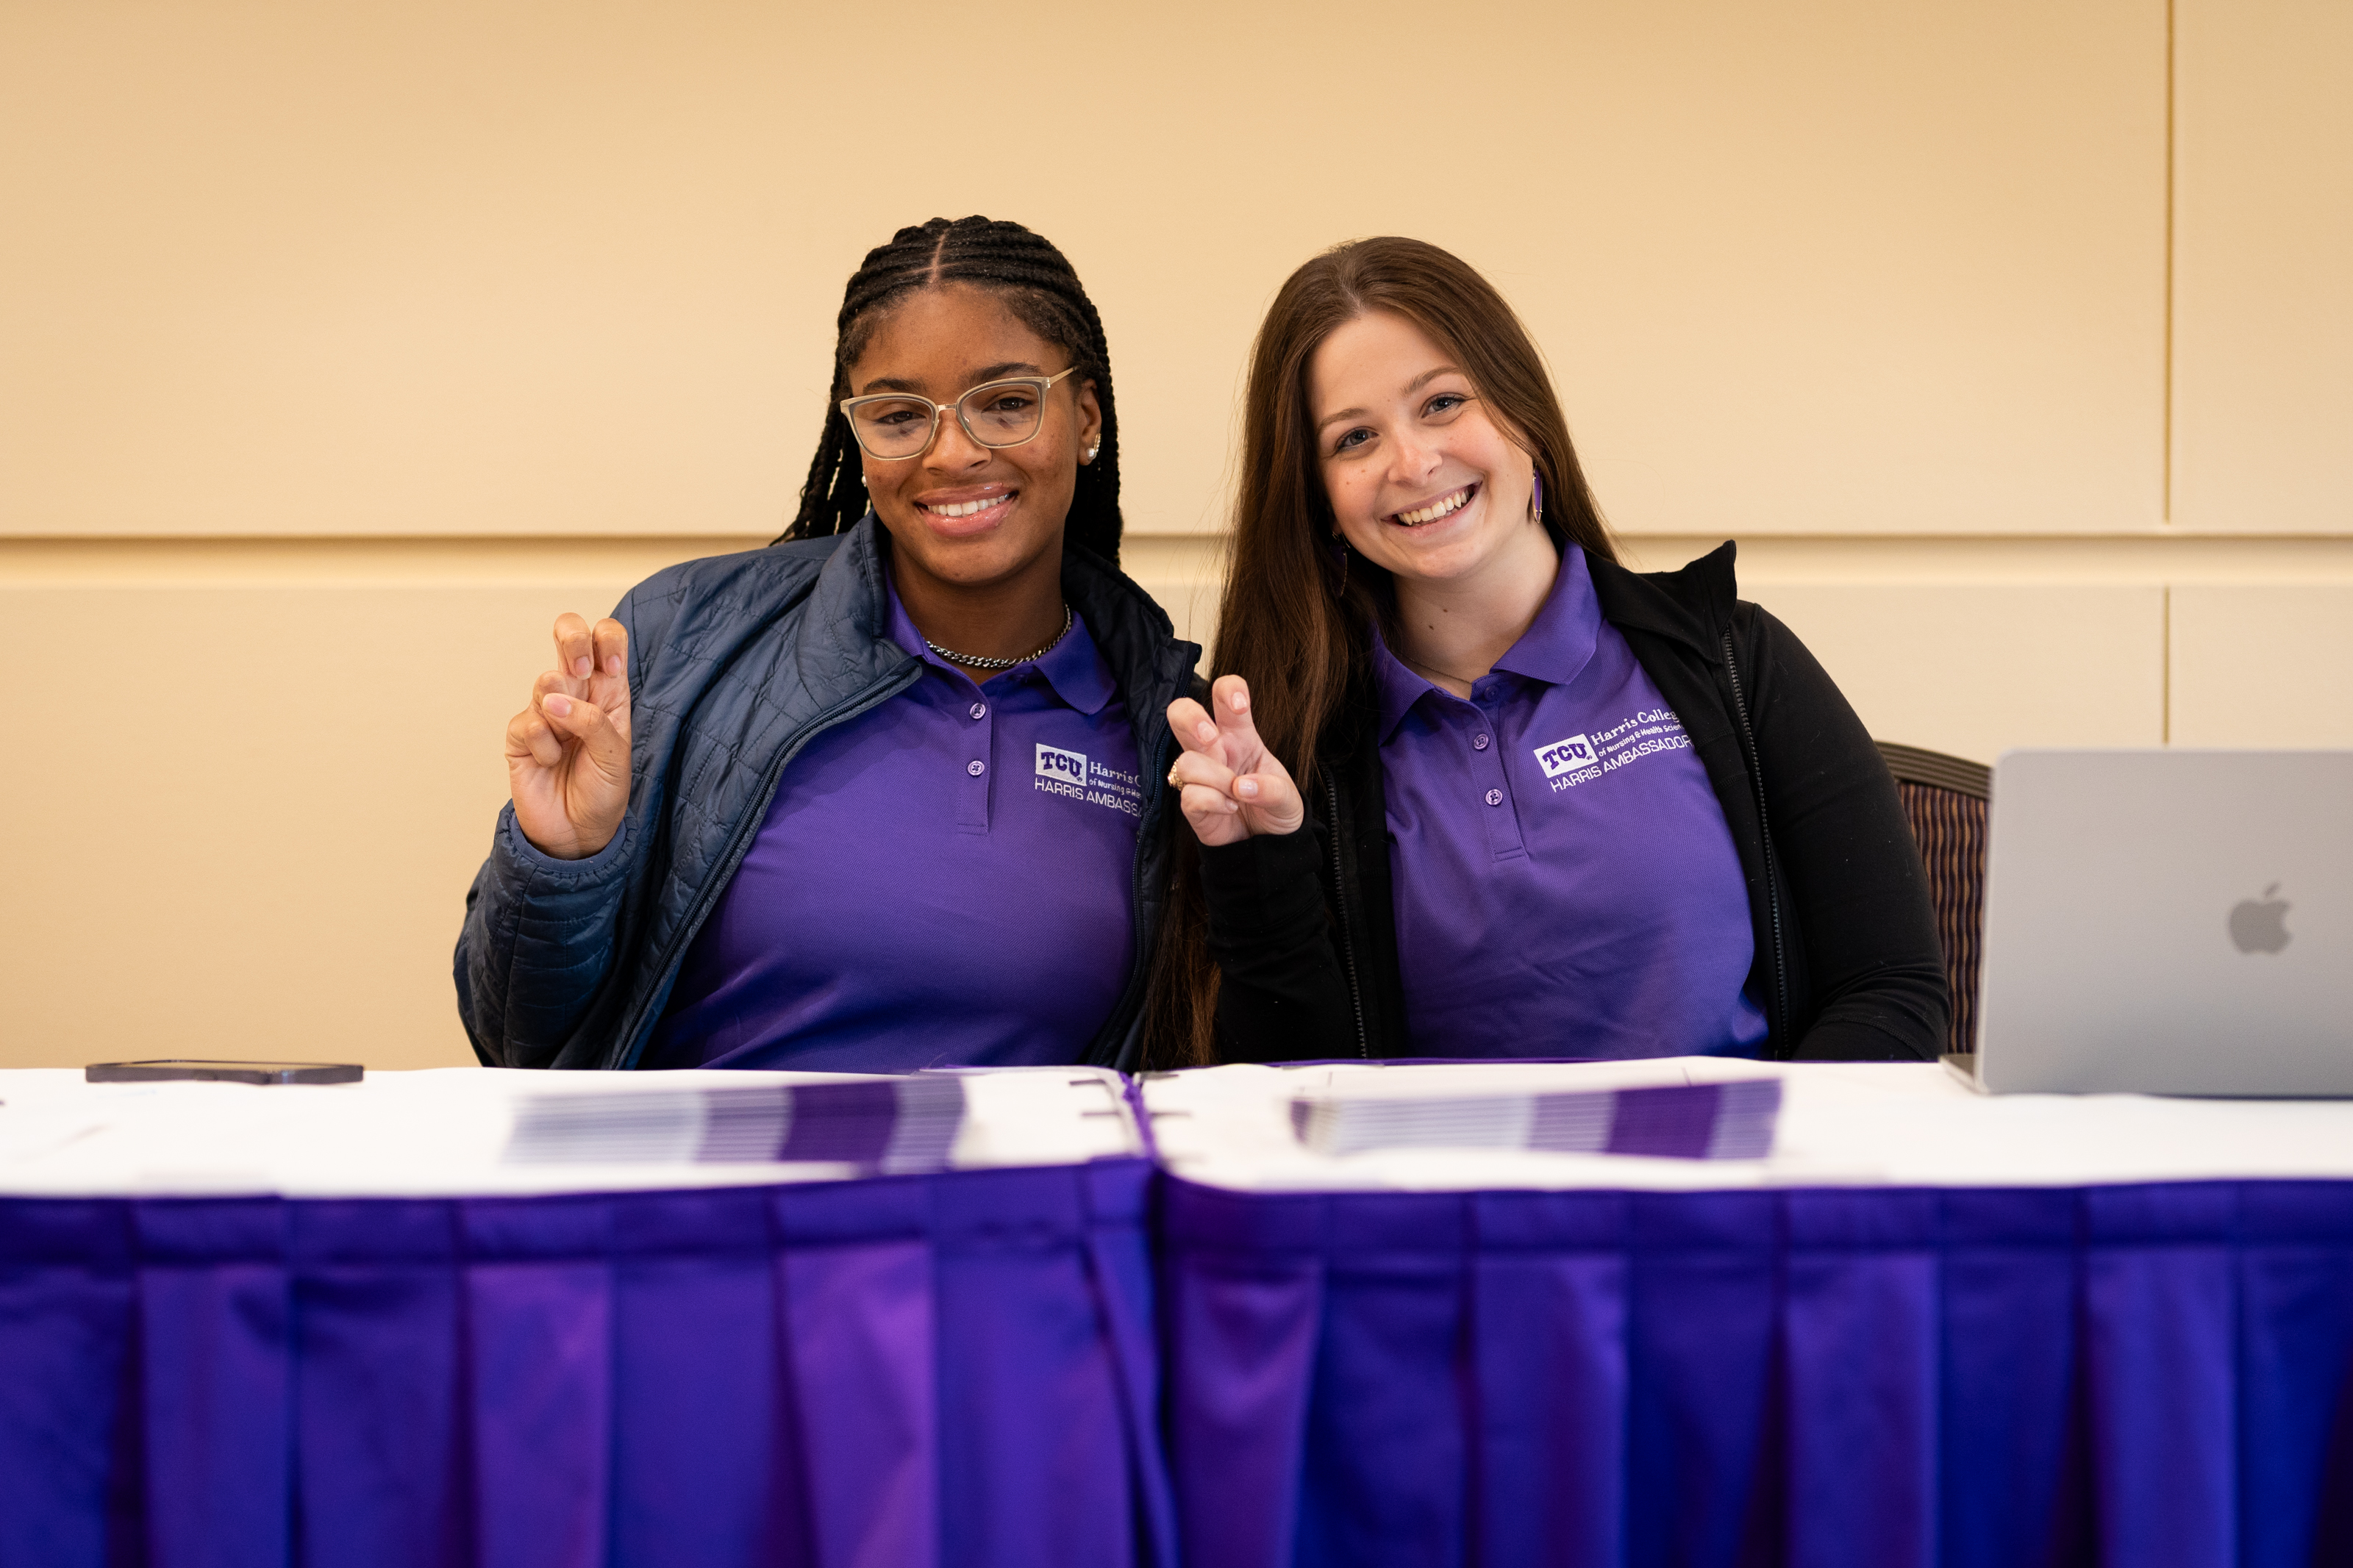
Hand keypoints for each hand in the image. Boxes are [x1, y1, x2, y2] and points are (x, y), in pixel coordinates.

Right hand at [505, 613, 631, 858]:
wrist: (577, 833)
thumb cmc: (603, 791)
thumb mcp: (615, 755)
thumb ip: (594, 722)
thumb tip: (554, 700)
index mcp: (608, 692)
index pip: (606, 638)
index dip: (606, 639)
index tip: (609, 668)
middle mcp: (577, 694)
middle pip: (568, 635)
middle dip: (572, 639)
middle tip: (579, 672)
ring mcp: (546, 711)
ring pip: (545, 680)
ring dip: (559, 711)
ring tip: (565, 742)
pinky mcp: (520, 734)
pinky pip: (527, 723)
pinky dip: (542, 745)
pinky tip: (549, 763)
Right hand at [1165, 675, 1305, 847]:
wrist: (1268, 846)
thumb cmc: (1275, 808)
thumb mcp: (1289, 797)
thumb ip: (1273, 789)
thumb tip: (1242, 786)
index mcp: (1241, 736)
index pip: (1224, 696)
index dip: (1227, 691)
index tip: (1239, 706)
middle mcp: (1216, 750)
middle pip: (1182, 713)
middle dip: (1191, 719)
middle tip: (1210, 737)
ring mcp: (1201, 776)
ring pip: (1185, 761)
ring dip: (1215, 778)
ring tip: (1236, 794)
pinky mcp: (1192, 804)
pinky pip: (1189, 795)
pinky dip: (1213, 802)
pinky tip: (1229, 809)